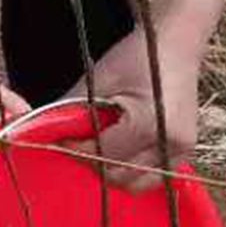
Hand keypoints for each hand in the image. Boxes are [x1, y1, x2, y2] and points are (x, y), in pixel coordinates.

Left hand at [63, 0, 225, 191]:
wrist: (175, 43)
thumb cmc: (136, 56)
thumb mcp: (99, 78)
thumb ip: (70, 109)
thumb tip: (39, 131)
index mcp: (149, 124)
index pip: (103, 154)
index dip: (77, 149)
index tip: (61, 138)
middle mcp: (170, 143)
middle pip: (119, 176)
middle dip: (93, 162)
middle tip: (79, 142)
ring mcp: (183, 150)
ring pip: (136, 183)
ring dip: (113, 172)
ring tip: (101, 146)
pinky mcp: (186, 151)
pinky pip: (153, 177)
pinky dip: (132, 171)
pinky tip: (120, 150)